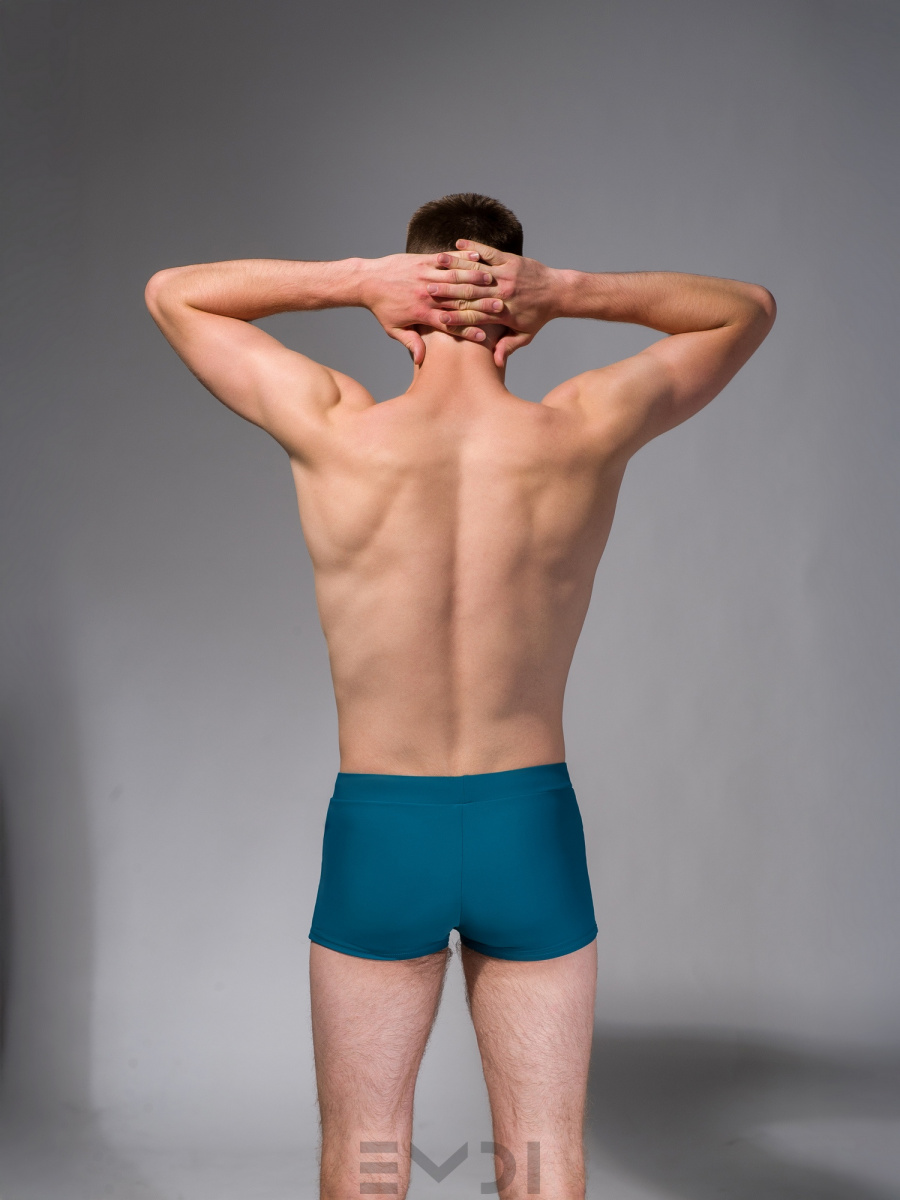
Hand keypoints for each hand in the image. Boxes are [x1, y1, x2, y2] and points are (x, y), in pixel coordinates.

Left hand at [360, 252, 503, 364]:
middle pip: (458, 299)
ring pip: (455, 277)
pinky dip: (462, 258)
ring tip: (494, 281)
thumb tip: (420, 360)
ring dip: (475, 278)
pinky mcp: (422, 260)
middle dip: (479, 303)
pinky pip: (446, 259)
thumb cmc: (382, 308)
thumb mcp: (394, 329)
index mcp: (421, 313)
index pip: (450, 324)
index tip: (485, 339)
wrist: (367, 280)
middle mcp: (426, 294)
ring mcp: (425, 275)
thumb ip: (410, 342)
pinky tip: (478, 257)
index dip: (468, 331)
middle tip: (500, 306)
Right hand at [430, 239, 559, 365]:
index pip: (475, 317)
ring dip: (455, 266)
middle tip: (428, 290)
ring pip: (476, 271)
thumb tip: (494, 364)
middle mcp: (503, 293)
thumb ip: (507, 347)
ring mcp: (506, 274)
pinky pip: (489, 252)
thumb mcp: (525, 335)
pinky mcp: (511, 259)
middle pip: (471, 293)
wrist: (558, 292)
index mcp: (503, 313)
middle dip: (448, 292)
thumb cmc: (539, 316)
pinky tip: (458, 243)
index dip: (456, 318)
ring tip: (436, 263)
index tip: (437, 319)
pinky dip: (473, 248)